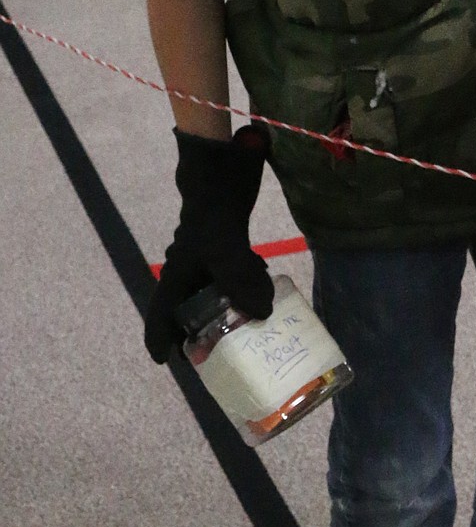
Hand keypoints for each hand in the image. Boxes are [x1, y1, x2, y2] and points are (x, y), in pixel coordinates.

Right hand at [146, 125, 273, 362]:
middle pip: (188, 307)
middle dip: (202, 329)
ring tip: (249, 320)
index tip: (167, 361)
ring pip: (214, 290)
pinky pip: (232, 271)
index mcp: (178, 272)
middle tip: (219, 350)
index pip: (161, 312)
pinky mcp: (225, 240)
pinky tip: (264, 280)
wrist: (222, 165)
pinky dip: (245, 281)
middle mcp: (188, 266)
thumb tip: (262, 314)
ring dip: (230, 305)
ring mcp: (207, 254)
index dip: (160, 339)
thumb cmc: (213, 206)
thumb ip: (241, 281)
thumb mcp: (227, 248)